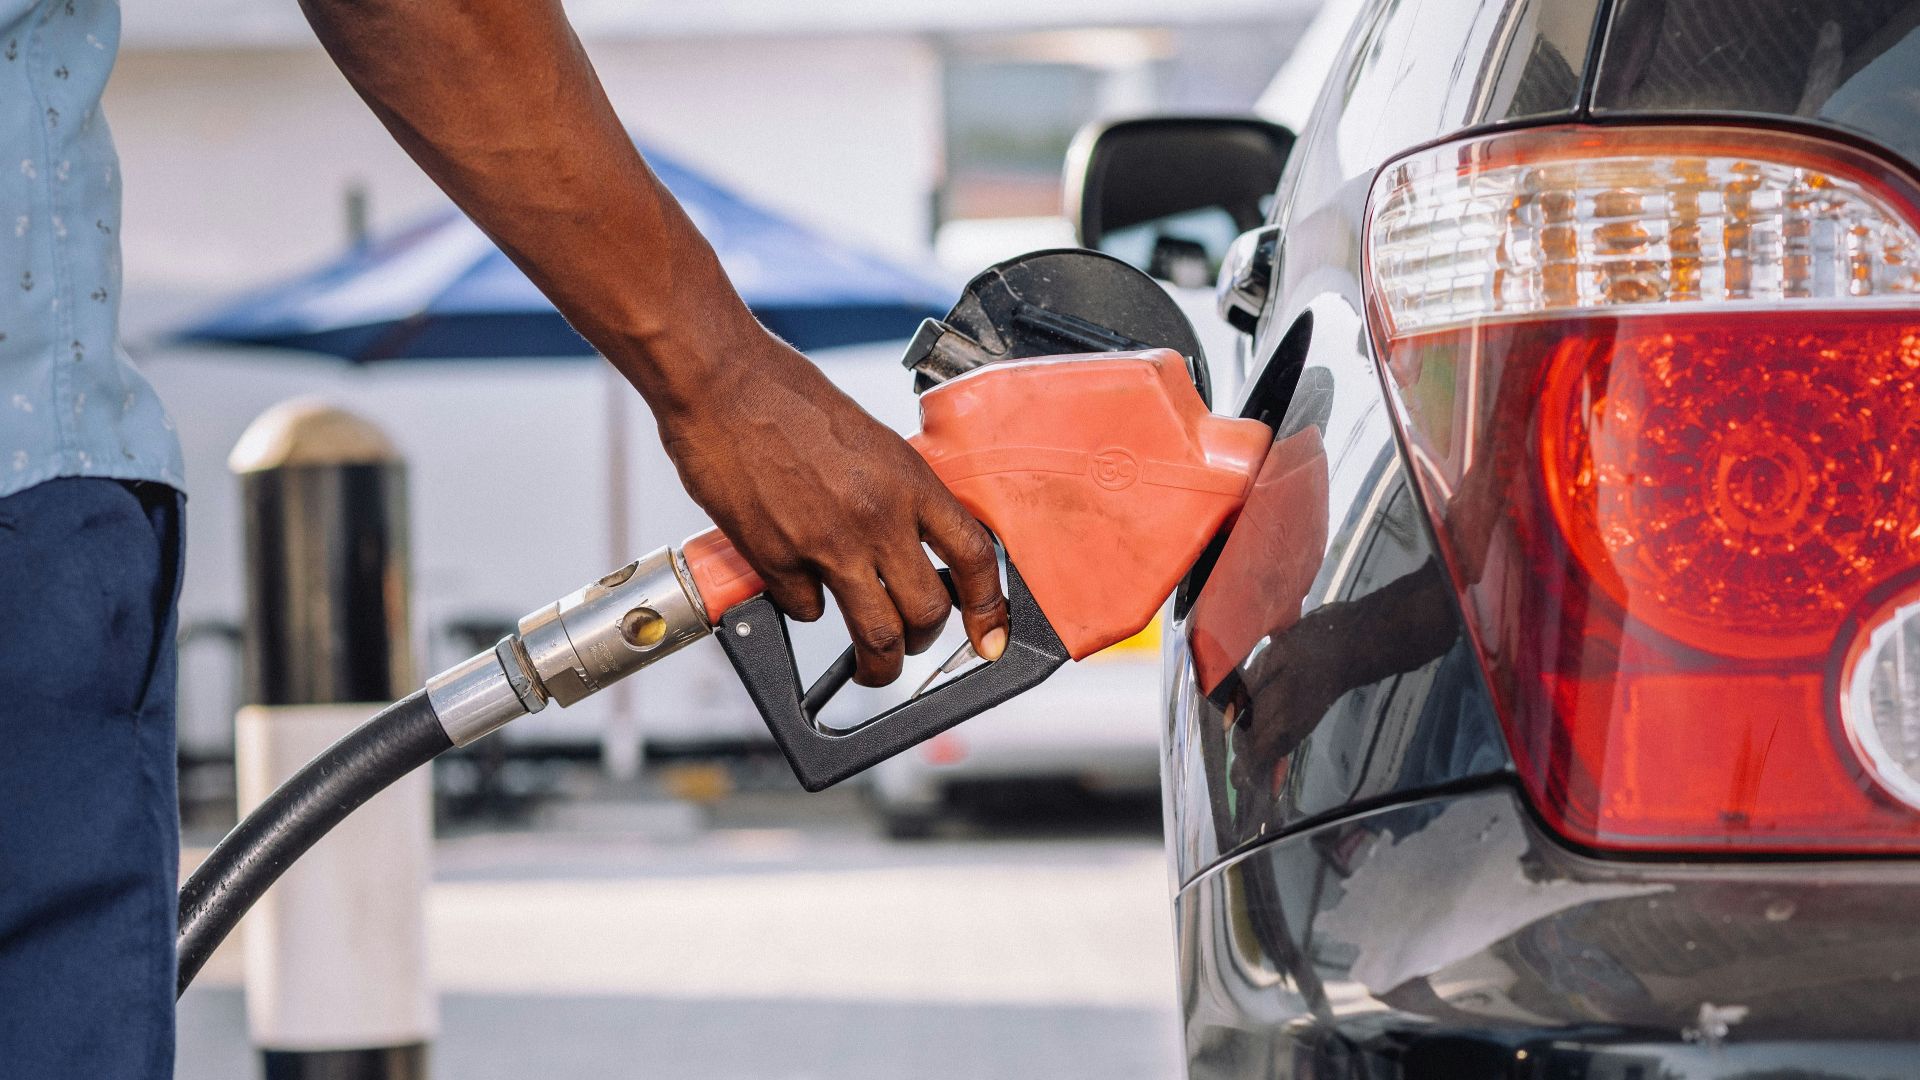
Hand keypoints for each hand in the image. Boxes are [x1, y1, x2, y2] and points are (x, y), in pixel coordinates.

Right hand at [655, 331, 1007, 685]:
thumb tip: (912, 541)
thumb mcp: (870, 441)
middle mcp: (878, 517)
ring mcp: (827, 544)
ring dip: (877, 664)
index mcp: (909, 481)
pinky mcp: (776, 560)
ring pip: (875, 634)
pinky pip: (806, 610)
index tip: (988, 636)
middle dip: (923, 643)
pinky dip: (805, 607)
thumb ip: (895, 493)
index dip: (988, 608)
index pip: (974, 557)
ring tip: (870, 668)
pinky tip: (796, 582)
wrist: (721, 384)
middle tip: (912, 646)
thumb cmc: (788, 398)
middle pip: (927, 612)